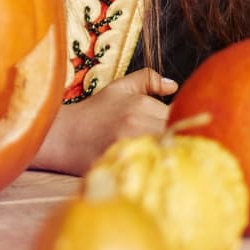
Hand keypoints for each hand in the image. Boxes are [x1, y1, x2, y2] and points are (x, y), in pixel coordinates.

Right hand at [31, 69, 177, 175]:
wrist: (63, 136)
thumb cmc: (94, 113)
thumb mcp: (118, 88)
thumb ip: (147, 79)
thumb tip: (174, 85)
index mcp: (141, 104)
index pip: (181, 116)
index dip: (186, 124)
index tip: (184, 131)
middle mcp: (139, 123)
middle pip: (180, 135)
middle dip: (183, 141)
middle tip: (181, 147)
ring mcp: (132, 146)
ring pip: (171, 152)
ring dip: (175, 155)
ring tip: (171, 158)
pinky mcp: (125, 164)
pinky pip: (155, 167)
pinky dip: (160, 168)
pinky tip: (159, 170)